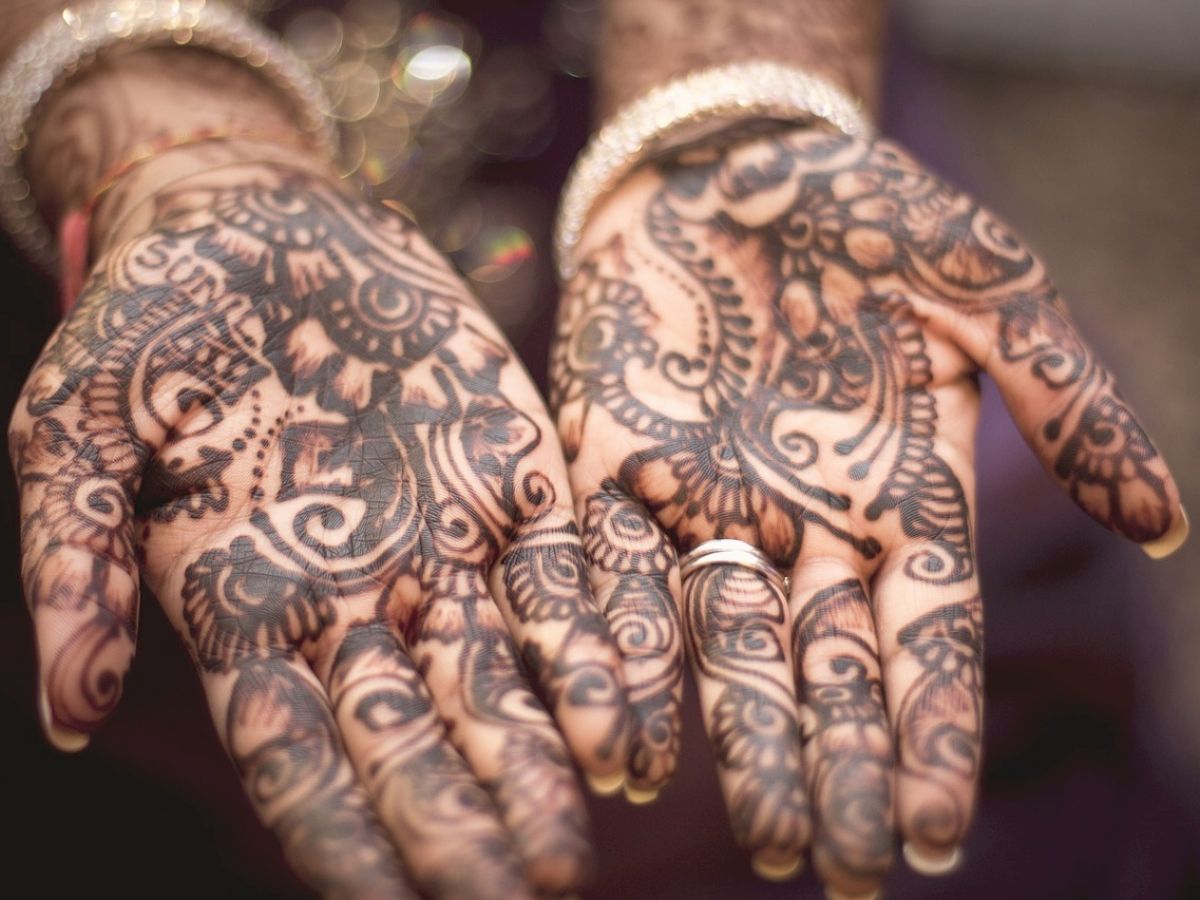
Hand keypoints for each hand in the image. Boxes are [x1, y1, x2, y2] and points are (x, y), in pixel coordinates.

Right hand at [10, 165, 631, 898]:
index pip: (294, 754)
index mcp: (245, 607)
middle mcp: (356, 599)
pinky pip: (566, 575)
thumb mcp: (79, 428)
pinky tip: (633, 715)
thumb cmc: (149, 326)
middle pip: (411, 734)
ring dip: (540, 756)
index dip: (339, 835)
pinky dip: (596, 643)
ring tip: (577, 844)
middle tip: (518, 897)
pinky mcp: (513, 479)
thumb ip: (76, 559)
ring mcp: (443, 545)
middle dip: (459, 818)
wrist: (257, 225)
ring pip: (500, 675)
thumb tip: (70, 714)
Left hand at [550, 123, 1184, 893]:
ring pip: (723, 645)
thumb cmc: (866, 211)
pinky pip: (613, 573)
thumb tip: (1161, 524)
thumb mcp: (987, 283)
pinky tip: (622, 738)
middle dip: (835, 767)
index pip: (926, 638)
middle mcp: (803, 521)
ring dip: (737, 739)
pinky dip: (619, 651)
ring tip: (755, 835)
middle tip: (837, 871)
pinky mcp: (611, 466)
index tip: (931, 834)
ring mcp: (706, 502)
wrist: (726, 161)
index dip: (932, 734)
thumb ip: (1066, 394)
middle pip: (825, 666)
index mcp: (900, 493)